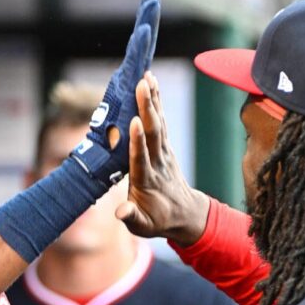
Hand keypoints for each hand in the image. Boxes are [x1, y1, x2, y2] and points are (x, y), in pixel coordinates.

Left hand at [70, 0, 159, 187]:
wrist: (100, 161)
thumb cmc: (107, 150)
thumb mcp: (114, 129)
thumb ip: (121, 115)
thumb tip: (124, 102)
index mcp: (126, 85)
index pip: (137, 51)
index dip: (144, 30)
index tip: (149, 6)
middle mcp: (128, 80)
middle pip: (140, 42)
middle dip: (147, 15)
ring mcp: (128, 83)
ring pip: (139, 46)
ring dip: (146, 21)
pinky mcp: (129, 89)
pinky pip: (136, 60)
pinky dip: (141, 44)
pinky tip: (144, 29)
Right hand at [116, 72, 209, 246]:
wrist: (184, 214)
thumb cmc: (156, 220)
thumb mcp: (142, 226)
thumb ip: (131, 217)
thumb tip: (121, 212)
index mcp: (147, 181)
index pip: (141, 159)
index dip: (138, 141)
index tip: (134, 122)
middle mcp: (158, 163)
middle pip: (153, 133)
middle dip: (147, 109)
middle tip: (141, 86)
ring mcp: (164, 153)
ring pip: (159, 123)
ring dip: (153, 100)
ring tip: (146, 77)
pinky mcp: (165, 146)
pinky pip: (161, 121)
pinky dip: (156, 103)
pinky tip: (152, 85)